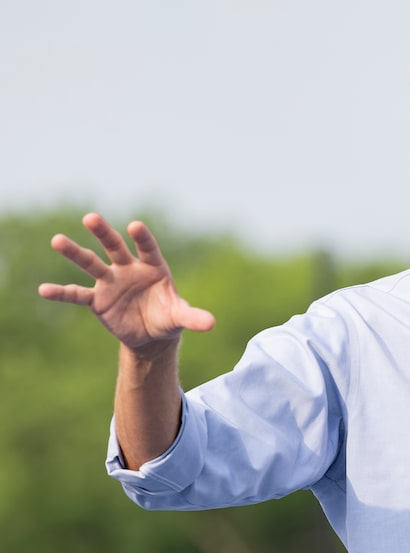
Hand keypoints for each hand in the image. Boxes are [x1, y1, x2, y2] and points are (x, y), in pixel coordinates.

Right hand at [39, 213, 214, 348]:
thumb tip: (212, 324)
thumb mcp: (180, 318)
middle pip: (115, 247)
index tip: (135, 226)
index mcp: (154, 267)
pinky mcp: (98, 299)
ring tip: (57, 240)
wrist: (151, 334)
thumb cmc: (168, 318)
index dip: (143, 238)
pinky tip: (43, 290)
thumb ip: (193, 317)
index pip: (148, 248)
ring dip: (75, 252)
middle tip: (91, 217)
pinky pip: (78, 294)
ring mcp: (111, 282)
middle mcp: (130, 269)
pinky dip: (62, 292)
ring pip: (92, 262)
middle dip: (104, 233)